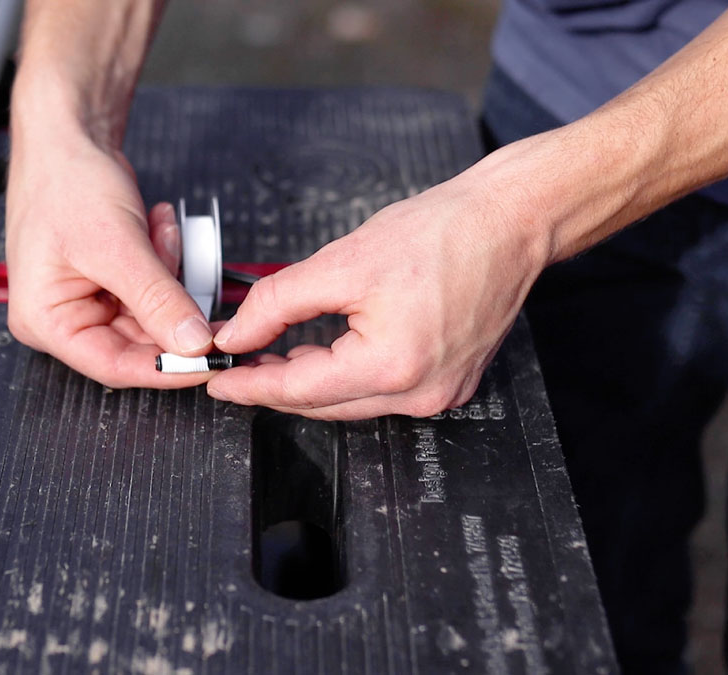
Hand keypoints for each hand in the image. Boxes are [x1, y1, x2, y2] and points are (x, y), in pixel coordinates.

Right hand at [5, 125, 213, 387]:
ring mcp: (87, 299)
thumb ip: (158, 299)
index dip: (166, 368)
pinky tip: (155, 227)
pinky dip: (164, 259)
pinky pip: (153, 288)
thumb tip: (193, 343)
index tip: (208, 362)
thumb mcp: (116, 246)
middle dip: (170, 307)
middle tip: (196, 283)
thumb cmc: (64, 182)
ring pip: (152, 314)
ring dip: (168, 275)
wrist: (67, 135)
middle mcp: (63, 317)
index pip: (114, 366)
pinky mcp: (110, 281)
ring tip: (158, 233)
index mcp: (46, 321)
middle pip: (137, 342)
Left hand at [205, 162, 551, 419]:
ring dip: (308, 382)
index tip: (216, 380)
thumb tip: (237, 334)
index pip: (298, 390)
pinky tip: (320, 354)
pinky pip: (380, 392)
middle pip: (323, 403)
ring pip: (350, 401)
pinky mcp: (450, 383)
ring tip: (269, 356)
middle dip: (273, 386)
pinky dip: (345, 376)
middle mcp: (420, 394)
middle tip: (235, 364)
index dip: (250, 385)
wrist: (511, 221)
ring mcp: (440, 394)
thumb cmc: (441, 233)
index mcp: (392, 367)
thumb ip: (278, 303)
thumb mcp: (342, 262)